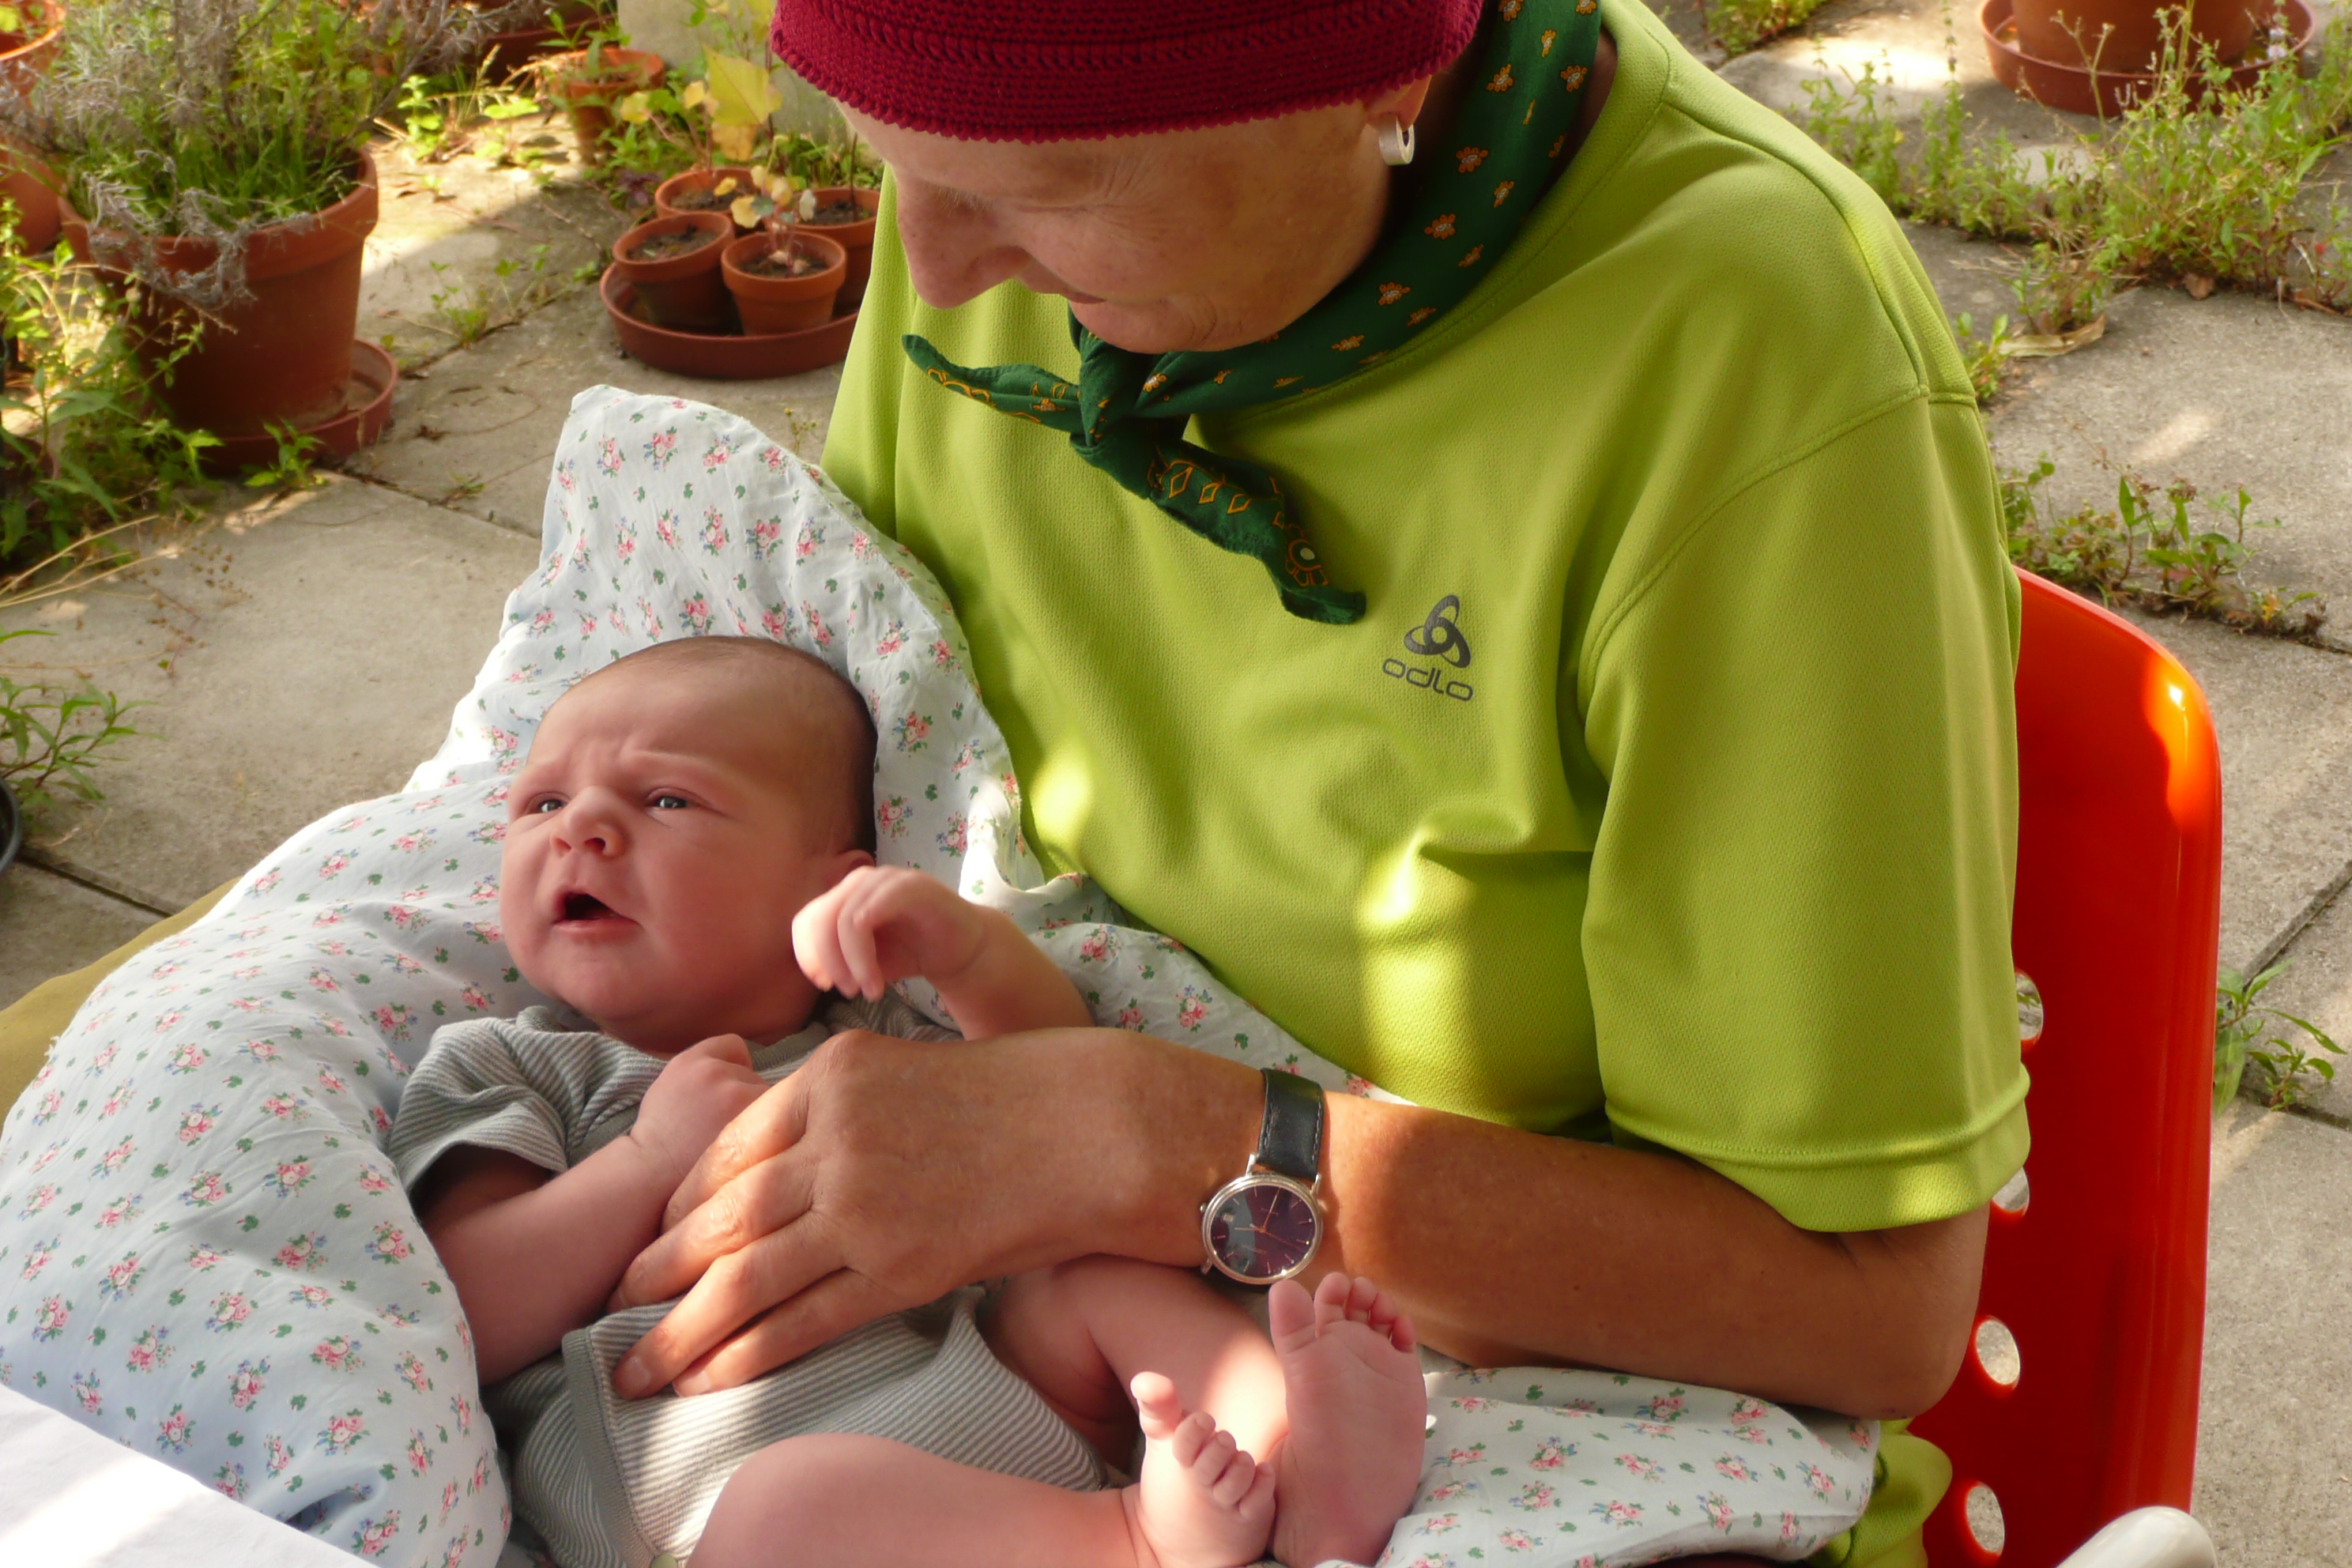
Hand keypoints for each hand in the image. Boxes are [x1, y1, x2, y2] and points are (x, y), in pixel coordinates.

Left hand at [603, 1028, 1259, 1397]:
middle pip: (721, 1215)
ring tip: (635, 1364)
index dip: (679, 1203)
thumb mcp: (903, 1067)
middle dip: (658, 1268)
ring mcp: (866, 1205)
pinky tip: (708, 1378)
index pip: (727, 1150)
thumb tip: (772, 1161)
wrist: (1093, 1129)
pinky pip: (804, 1319)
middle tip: (615, 1304)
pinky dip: (746, 1353)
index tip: (654, 1236)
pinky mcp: (901, 1267)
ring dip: (681, 1328)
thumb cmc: (1012, 1095)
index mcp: (832, 1076)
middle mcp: (836, 1137)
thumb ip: (833, 1106)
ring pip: (745, 1275)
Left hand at [793, 865, 987, 1001]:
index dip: (806, 954)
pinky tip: (878, 975)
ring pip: (847, 918)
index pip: (807, 919)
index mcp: (844, 897)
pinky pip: (878, 905)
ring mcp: (887, 879)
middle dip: (830, 962)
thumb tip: (816, 973)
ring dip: (853, 962)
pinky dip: (869, 941)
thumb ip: (838, 960)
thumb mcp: (864, 961)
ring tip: (869, 990)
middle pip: (822, 919)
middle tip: (847, 992)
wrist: (962, 950)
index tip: (822, 985)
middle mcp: (860, 881)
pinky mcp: (914, 885)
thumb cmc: (911, 952)